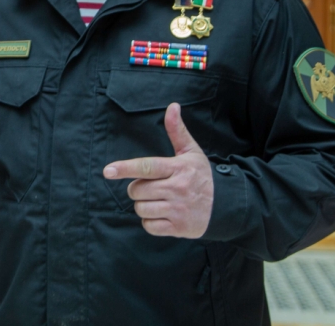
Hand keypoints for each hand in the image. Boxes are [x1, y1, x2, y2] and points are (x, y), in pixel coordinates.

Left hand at [103, 102, 213, 237]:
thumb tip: (172, 106)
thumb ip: (177, 130)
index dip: (126, 168)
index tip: (108, 171)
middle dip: (138, 189)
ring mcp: (178, 210)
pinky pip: (149, 226)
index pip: (147, 167)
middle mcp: (177, 189)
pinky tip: (163, 214)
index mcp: (178, 168)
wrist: (226, 205)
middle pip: (138, 190)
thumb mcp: (191, 152)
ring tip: (159, 200)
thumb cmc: (202, 176)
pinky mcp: (178, 228)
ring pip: (141, 209)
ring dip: (144, 206)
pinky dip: (151, 222)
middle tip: (151, 186)